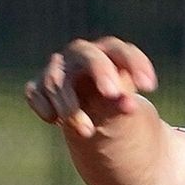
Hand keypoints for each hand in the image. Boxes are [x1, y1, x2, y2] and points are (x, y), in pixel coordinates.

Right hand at [24, 36, 158, 137]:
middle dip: (100, 72)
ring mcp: (58, 69)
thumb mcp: (124, 103)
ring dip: (71, 107)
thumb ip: (125, 103)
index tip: (150, 88)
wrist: (90, 109)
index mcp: (108, 52)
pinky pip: (34, 91)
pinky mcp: (39, 86)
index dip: (135, 65)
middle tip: (112, 94)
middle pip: (88, 55)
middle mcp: (81, 55)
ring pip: (58, 80)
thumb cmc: (114, 100)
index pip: (121, 51)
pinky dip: (44, 105)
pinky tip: (53, 120)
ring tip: (87, 132)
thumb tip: (127, 106)